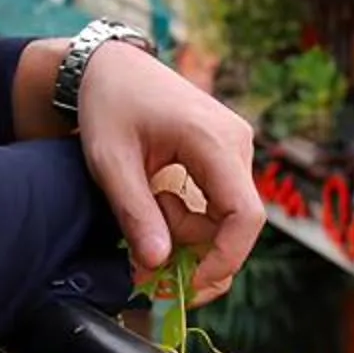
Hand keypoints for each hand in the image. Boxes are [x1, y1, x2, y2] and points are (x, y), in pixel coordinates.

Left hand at [73, 42, 262, 305]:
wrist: (110, 67)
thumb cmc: (108, 105)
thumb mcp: (110, 162)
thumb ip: (135, 213)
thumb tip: (158, 265)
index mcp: (214, 140)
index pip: (245, 216)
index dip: (224, 259)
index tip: (186, 285)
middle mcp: (237, 143)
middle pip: (235, 223)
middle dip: (193, 249)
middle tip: (144, 253)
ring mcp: (236, 147)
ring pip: (226, 217)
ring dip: (187, 232)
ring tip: (145, 206)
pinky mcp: (227, 154)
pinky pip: (220, 203)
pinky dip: (191, 218)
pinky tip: (159, 202)